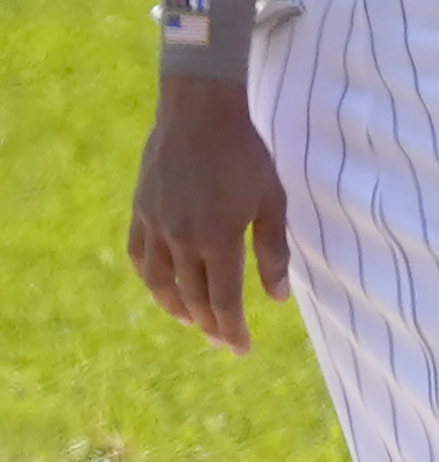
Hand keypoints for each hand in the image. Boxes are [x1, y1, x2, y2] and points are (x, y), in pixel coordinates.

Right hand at [126, 75, 289, 354]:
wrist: (199, 112)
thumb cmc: (246, 155)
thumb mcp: (272, 201)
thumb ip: (273, 251)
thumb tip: (276, 297)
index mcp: (217, 239)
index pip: (223, 300)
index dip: (233, 329)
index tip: (241, 349)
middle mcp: (180, 239)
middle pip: (192, 297)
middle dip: (209, 324)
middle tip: (223, 340)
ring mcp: (155, 225)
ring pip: (159, 282)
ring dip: (176, 307)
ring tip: (193, 321)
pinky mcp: (140, 210)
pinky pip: (138, 255)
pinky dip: (150, 278)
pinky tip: (161, 287)